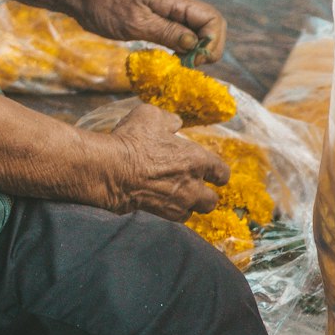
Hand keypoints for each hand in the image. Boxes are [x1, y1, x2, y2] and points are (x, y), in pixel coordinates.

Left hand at [72, 0, 226, 62]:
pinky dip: (184, 48)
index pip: (213, 19)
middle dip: (208, 48)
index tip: (193, 60)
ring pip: (199, 30)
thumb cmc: (105, 7)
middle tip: (189, 65)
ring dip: (196, 49)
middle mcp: (177, 2)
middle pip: (211, 25)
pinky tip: (172, 58)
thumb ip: (167, 32)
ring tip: (181, 64)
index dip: (210, 43)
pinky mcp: (162, 18)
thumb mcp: (136, 23)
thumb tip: (194, 44)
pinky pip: (183, 33)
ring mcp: (171, 10)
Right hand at [104, 104, 230, 220]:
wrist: (112, 170)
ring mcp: (180, 202)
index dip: (218, 173)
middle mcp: (193, 185)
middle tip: (196, 188)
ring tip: (181, 197)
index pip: (222, 173)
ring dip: (191, 205)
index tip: (213, 173)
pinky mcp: (164, 214)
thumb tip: (175, 124)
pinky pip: (178, 218)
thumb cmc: (133, 140)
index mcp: (198, 159)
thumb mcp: (151, 116)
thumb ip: (169, 120)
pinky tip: (165, 203)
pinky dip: (174, 212)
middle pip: (212, 199)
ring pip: (196, 211)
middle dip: (206, 194)